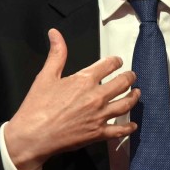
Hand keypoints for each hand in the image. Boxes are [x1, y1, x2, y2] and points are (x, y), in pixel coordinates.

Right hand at [5, 28, 139, 169]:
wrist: (33, 136)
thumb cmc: (37, 107)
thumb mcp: (45, 76)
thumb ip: (56, 54)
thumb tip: (55, 34)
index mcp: (84, 80)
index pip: (108, 65)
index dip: (115, 61)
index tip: (117, 61)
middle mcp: (96, 97)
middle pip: (122, 83)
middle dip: (129, 77)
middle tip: (131, 76)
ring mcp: (99, 116)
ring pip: (125, 104)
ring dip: (134, 97)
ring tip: (137, 93)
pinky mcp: (98, 133)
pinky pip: (119, 130)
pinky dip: (128, 127)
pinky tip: (133, 125)